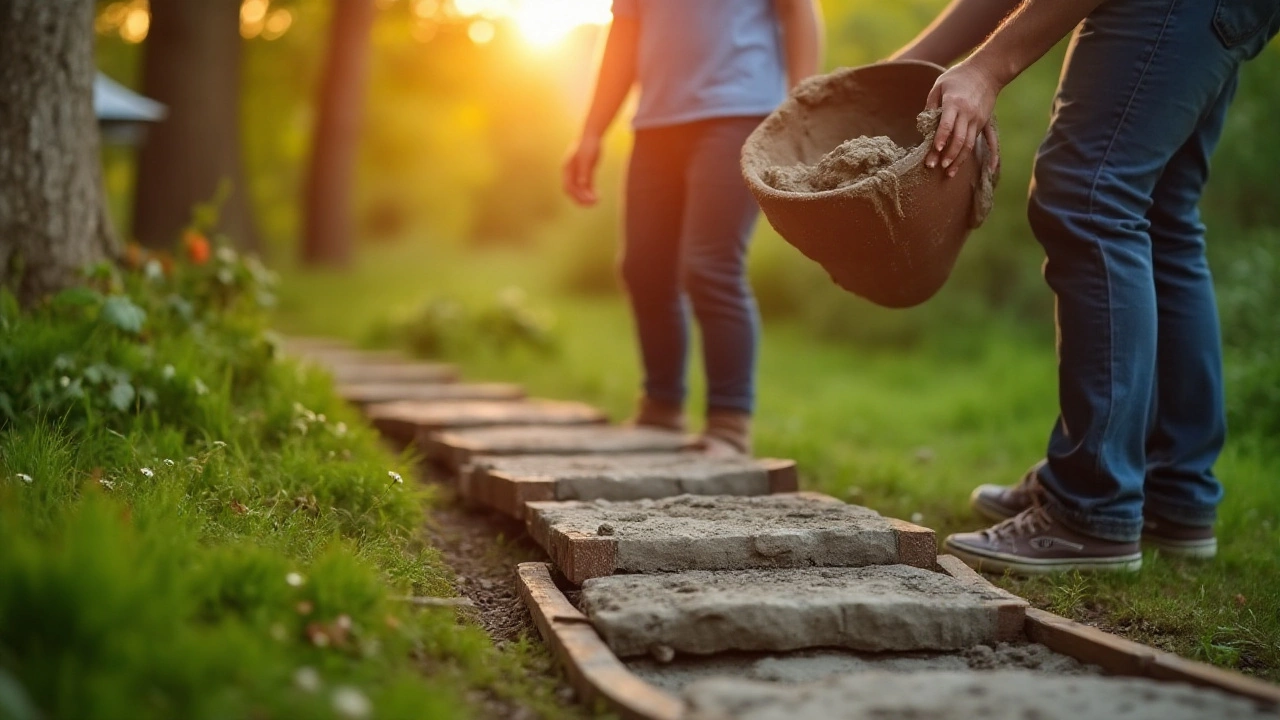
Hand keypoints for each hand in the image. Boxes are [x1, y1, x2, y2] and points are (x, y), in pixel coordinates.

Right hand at [563, 135, 602, 205]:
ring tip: (597, 201)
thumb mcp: (586, 159)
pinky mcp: (586, 171)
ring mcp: (578, 171)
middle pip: (573, 190)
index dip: (576, 195)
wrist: (593, 134)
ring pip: (580, 188)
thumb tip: (581, 185)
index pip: (568, 186)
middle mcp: (571, 171)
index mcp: (567, 168)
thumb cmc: (589, 145)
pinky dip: (591, 191)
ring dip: (587, 196)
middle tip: (593, 204)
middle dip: (581, 198)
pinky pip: (587, 184)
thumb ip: (584, 172)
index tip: (586, 200)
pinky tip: (598, 195)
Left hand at [925, 59, 1001, 177]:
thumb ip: (931, 104)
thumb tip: (924, 124)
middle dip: (948, 155)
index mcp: (954, 103)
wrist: (986, 70)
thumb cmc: (958, 77)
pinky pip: (988, 141)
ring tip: (949, 172)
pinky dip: (991, 155)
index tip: (935, 151)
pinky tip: (990, 168)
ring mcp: (978, 119)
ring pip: (970, 144)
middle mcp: (968, 113)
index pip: (947, 125)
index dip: (941, 139)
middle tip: (937, 167)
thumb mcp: (939, 85)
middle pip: (959, 139)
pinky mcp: (984, 122)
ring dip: (960, 159)